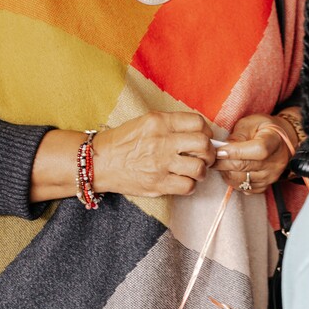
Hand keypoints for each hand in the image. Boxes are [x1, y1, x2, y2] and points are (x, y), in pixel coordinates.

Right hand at [91, 112, 215, 197]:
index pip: (198, 123)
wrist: (99, 162)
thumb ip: (171, 124)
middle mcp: (162, 141)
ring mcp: (161, 164)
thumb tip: (199, 132)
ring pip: (199, 167)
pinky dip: (190, 185)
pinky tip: (183, 181)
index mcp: (160, 122)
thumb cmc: (122, 141)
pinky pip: (187, 186)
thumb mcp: (145, 121)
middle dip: (209, 152)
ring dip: (201, 170)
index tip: (205, 138)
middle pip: (203, 144)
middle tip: (205, 156)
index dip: (207, 131)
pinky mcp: (158, 183)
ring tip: (195, 170)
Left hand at [211, 114, 296, 194]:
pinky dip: (233, 181)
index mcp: (274, 141)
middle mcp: (275, 162)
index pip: (257, 150)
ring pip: (241, 180)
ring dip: (226, 173)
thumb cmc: (263, 128)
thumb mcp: (250, 123)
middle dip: (223, 163)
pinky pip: (244, 188)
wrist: (281, 140)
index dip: (236, 152)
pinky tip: (229, 171)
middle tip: (211, 158)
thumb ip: (237, 136)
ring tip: (219, 163)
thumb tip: (222, 149)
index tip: (218, 150)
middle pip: (245, 167)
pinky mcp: (265, 186)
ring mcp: (271, 176)